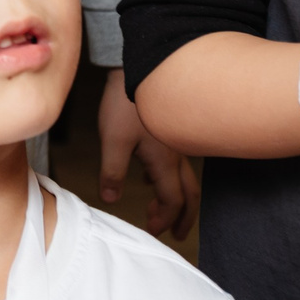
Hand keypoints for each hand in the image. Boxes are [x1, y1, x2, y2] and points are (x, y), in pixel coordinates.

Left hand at [98, 68, 199, 239]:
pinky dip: (168, 174)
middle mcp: (177, 154)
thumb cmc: (126, 102)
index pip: (172, 200)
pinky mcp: (172, 127)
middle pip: (189, 193)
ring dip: (176, 196)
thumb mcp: (113, 140)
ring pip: (185, 176)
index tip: (152, 231)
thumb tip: (110, 199)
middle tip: (177, 234)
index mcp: (164, 161)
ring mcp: (178, 141)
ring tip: (161, 207)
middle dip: (184, 216)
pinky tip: (149, 172)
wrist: (143, 65)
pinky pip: (177, 159)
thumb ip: (112, 171)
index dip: (164, 219)